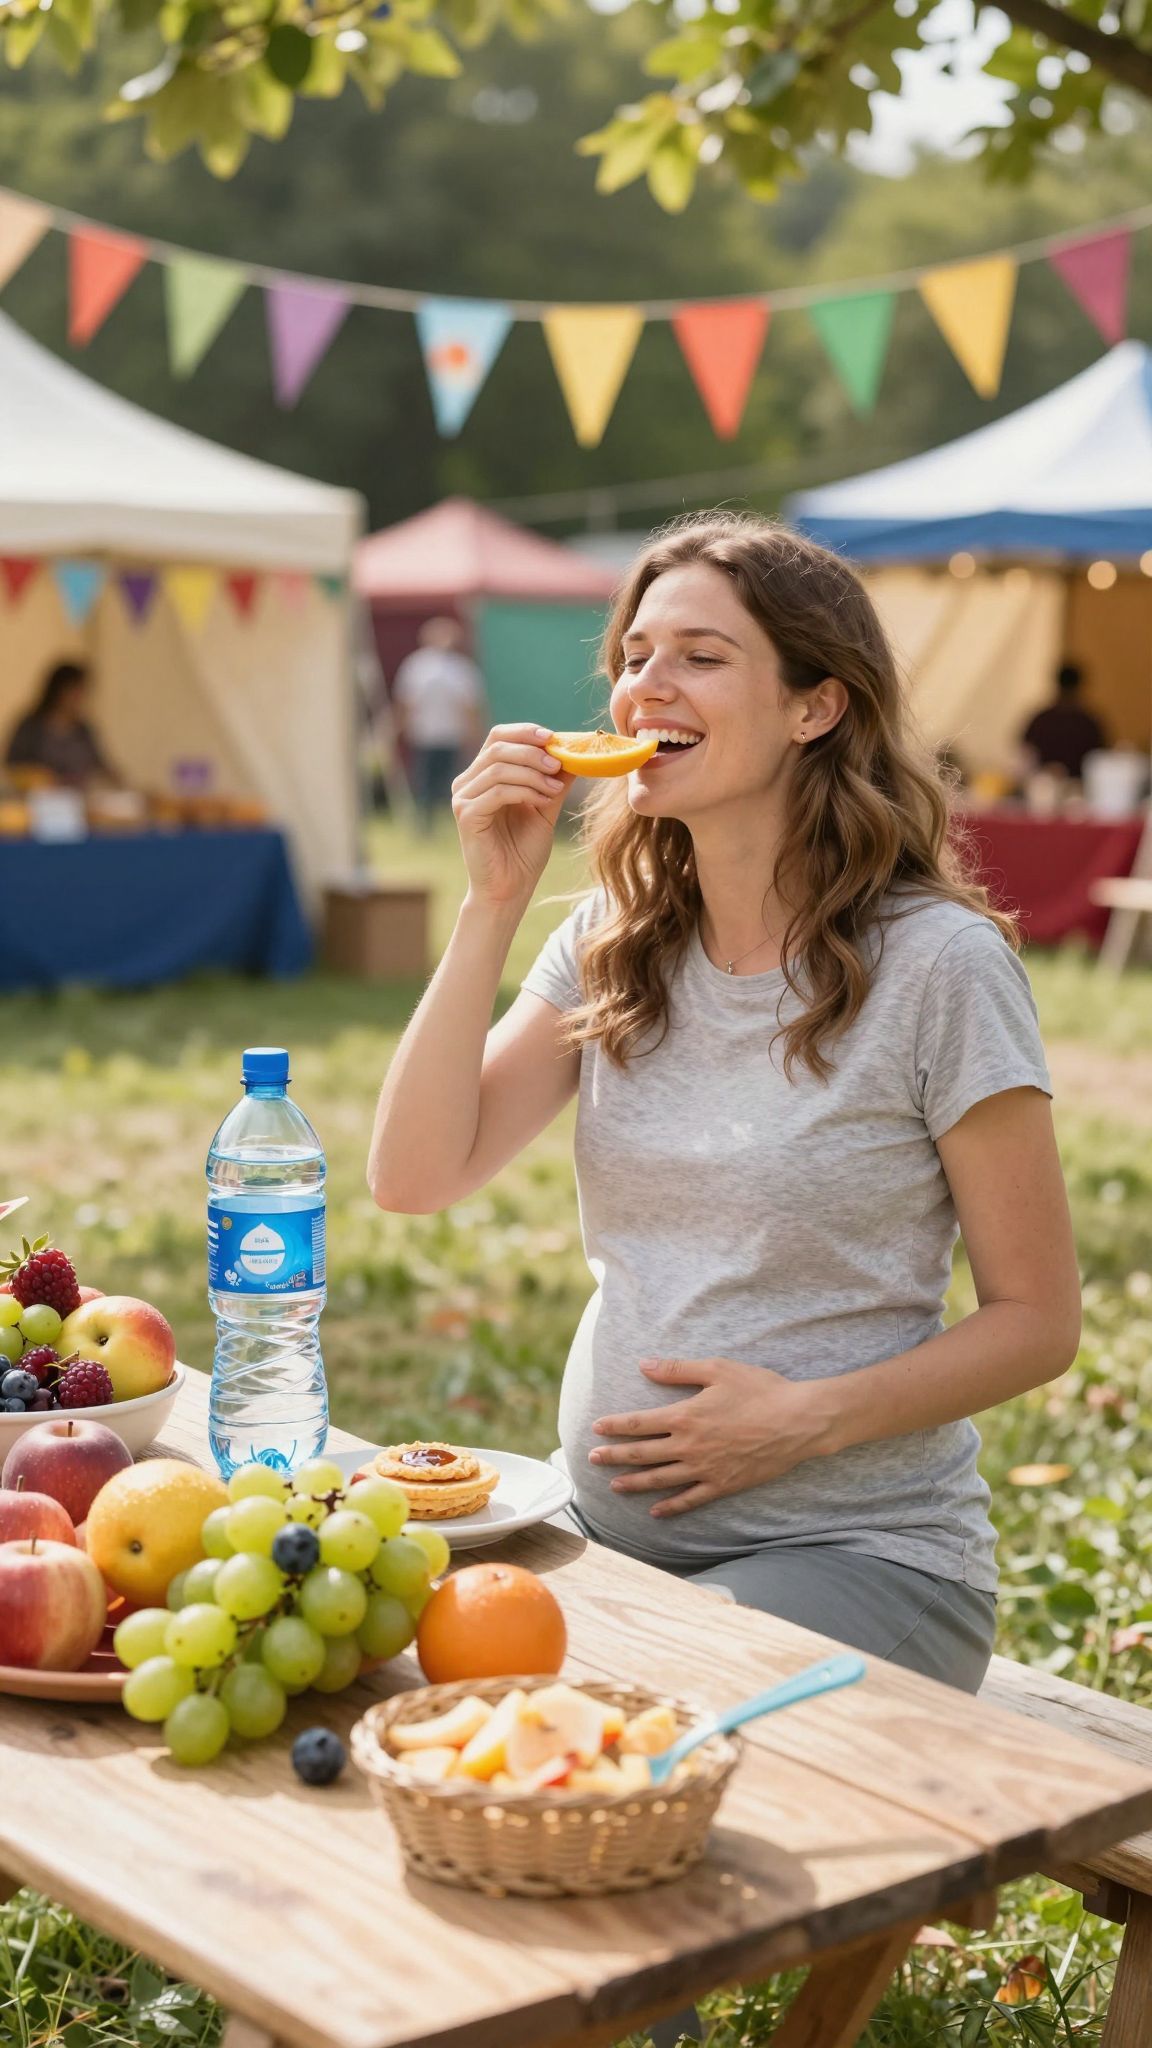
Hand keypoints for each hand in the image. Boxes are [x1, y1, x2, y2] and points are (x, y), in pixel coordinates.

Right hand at [452, 724, 571, 907]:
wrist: (510, 888)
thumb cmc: (523, 851)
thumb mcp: (545, 806)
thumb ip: (554, 779)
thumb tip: (575, 751)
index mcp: (482, 775)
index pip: (498, 736)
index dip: (526, 732)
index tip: (555, 738)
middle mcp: (467, 783)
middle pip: (498, 747)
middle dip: (533, 752)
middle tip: (561, 763)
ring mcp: (463, 798)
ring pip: (499, 767)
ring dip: (533, 773)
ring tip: (556, 788)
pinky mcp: (466, 815)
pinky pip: (498, 791)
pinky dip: (525, 791)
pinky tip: (544, 801)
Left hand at [589, 1357, 831, 1517]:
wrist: (798, 1421)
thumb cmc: (760, 1389)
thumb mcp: (717, 1369)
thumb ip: (677, 1369)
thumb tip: (643, 1364)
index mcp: (685, 1416)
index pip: (639, 1423)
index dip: (615, 1426)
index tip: (596, 1428)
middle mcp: (689, 1446)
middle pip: (642, 1453)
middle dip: (614, 1456)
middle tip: (592, 1460)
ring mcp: (705, 1469)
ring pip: (660, 1479)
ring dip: (634, 1483)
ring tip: (614, 1486)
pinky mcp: (723, 1484)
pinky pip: (691, 1499)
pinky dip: (671, 1507)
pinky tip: (656, 1512)